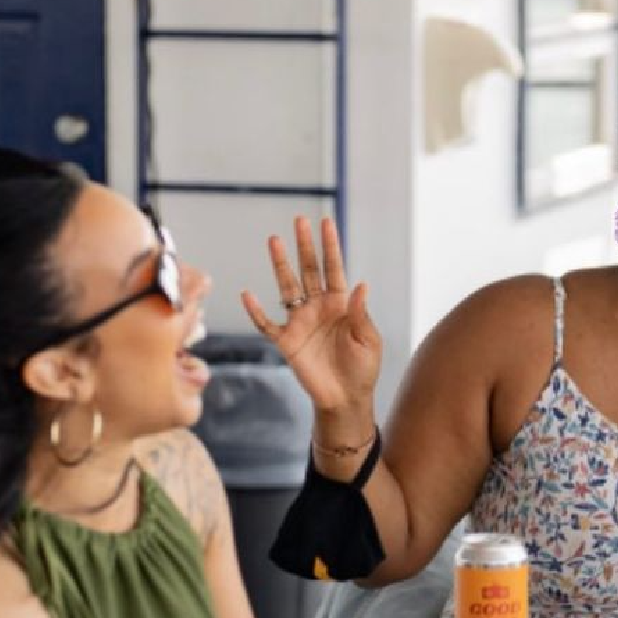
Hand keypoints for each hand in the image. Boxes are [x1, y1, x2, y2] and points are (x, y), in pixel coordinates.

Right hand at [239, 214, 382, 424]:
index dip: (330, 246)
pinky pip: (267, 324)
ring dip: (281, 266)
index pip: (335, 268)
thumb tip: (360, 285)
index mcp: (341, 303)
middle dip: (305, 246)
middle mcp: (319, 307)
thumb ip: (360, 313)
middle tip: (299, 221)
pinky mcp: (287, 342)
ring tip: (274, 241)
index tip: (326, 222)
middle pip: (309, 270)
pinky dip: (256, 311)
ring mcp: (301, 322)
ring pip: (287, 288)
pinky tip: (248, 295)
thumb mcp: (368, 339)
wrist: (346, 397)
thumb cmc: (362, 368)